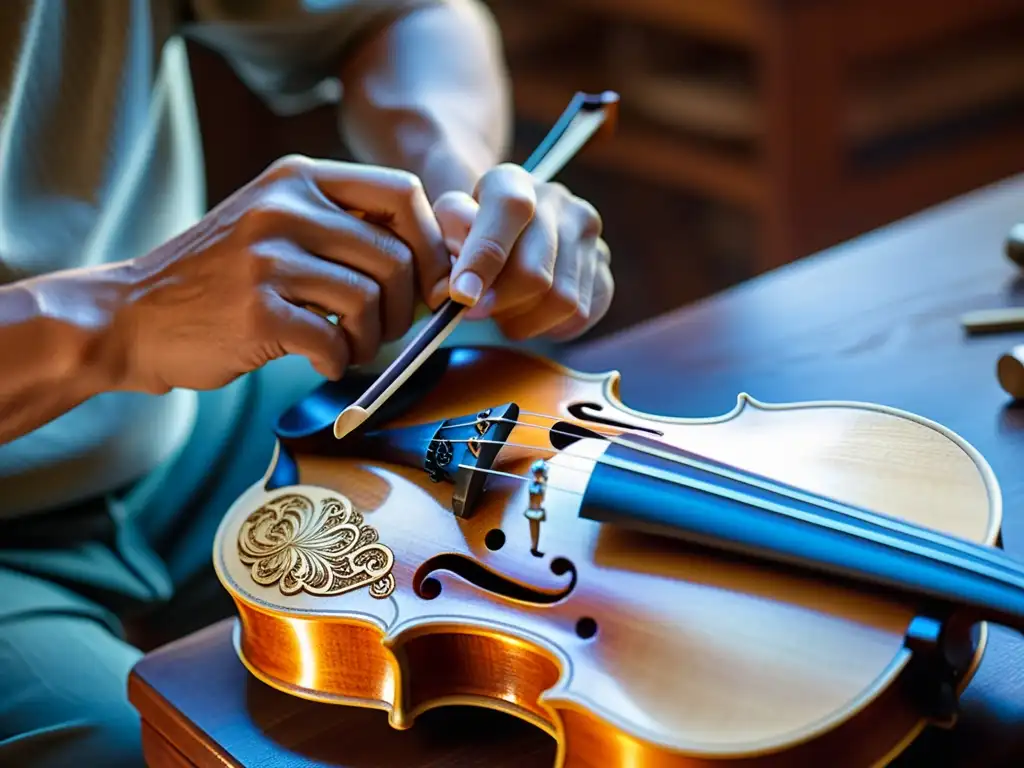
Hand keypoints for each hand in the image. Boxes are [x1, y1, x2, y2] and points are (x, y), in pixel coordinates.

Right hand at [110, 155, 449, 392]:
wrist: (131, 314)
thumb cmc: (219, 278)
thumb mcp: (275, 224)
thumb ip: (342, 227)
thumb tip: (431, 262)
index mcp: (298, 179)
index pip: (403, 193)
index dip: (432, 244)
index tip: (429, 282)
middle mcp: (285, 208)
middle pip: (396, 255)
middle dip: (408, 305)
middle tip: (387, 328)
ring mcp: (267, 258)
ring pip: (370, 301)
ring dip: (374, 339)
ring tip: (349, 347)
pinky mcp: (254, 311)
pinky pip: (334, 341)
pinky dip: (339, 362)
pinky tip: (322, 362)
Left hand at [432, 163, 612, 340]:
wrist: (510, 232)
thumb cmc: (469, 233)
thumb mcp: (446, 226)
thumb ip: (445, 247)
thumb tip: (455, 291)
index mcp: (514, 182)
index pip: (510, 210)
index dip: (484, 258)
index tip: (461, 296)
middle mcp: (560, 203)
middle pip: (536, 271)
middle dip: (500, 302)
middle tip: (475, 313)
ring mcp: (589, 236)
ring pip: (561, 300)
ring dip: (524, 319)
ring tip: (503, 312)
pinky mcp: (603, 269)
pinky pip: (581, 315)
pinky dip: (550, 327)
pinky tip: (529, 315)